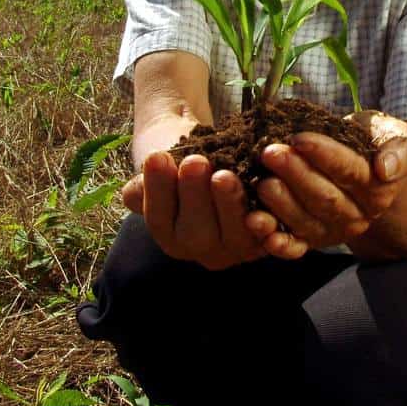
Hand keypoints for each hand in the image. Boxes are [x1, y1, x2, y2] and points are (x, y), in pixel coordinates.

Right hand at [121, 151, 271, 269]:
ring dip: (230, 206)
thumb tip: (137, 186)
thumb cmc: (186, 160)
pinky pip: (269, 238)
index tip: (158, 156)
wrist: (223, 158)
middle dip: (195, 197)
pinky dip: (268, 222)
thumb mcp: (163, 166)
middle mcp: (200, 249)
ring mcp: (234, 250)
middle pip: (195, 235)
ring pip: (234, 237)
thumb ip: (148, 177)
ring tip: (224, 175)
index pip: (159, 218)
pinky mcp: (266, 242)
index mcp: (168, 233)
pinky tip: (264, 198)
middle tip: (194, 162)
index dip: (158, 189)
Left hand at [250, 110, 406, 257]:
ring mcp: (333, 231)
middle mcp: (357, 215)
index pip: (348, 171)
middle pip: (324, 197)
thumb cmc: (374, 144)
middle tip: (270, 153)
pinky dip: (276, 242)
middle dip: (295, 175)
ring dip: (281, 204)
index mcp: (377, 189)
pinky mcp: (312, 240)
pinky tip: (257, 226)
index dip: (324, 155)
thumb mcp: (396, 137)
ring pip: (306, 221)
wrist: (367, 170)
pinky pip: (294, 246)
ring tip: (260, 182)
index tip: (299, 138)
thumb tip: (385, 168)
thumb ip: (400, 151)